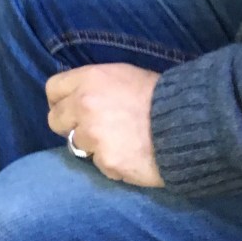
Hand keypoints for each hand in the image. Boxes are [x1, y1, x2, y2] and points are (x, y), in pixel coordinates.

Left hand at [46, 64, 163, 186]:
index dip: (61, 100)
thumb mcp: (125, 76)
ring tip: (121, 141)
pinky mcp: (106, 162)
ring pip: (77, 145)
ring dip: (94, 146)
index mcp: (89, 79)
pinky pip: (100, 164)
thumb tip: (79, 96)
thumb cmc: (161, 95)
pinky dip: (113, 163)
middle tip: (93, 129)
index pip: (53, 89)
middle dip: (72, 126)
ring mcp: (93, 136)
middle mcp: (84, 105)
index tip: (70, 109)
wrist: (189, 124)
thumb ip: (96, 86)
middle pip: (55, 120)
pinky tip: (132, 155)